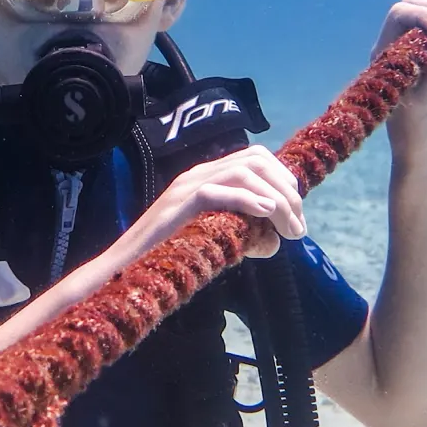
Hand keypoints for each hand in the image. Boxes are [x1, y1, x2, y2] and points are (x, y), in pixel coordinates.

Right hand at [76, 146, 304, 294]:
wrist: (128, 268)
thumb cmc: (171, 257)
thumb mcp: (216, 240)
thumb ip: (246, 237)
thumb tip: (276, 240)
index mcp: (208, 177)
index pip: (256, 157)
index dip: (284, 179)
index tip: (297, 213)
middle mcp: (200, 173)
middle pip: (256, 160)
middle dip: (287, 190)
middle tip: (298, 227)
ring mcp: (188, 185)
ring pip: (244, 173)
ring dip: (276, 200)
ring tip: (289, 229)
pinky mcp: (181, 203)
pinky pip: (219, 190)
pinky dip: (249, 199)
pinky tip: (266, 214)